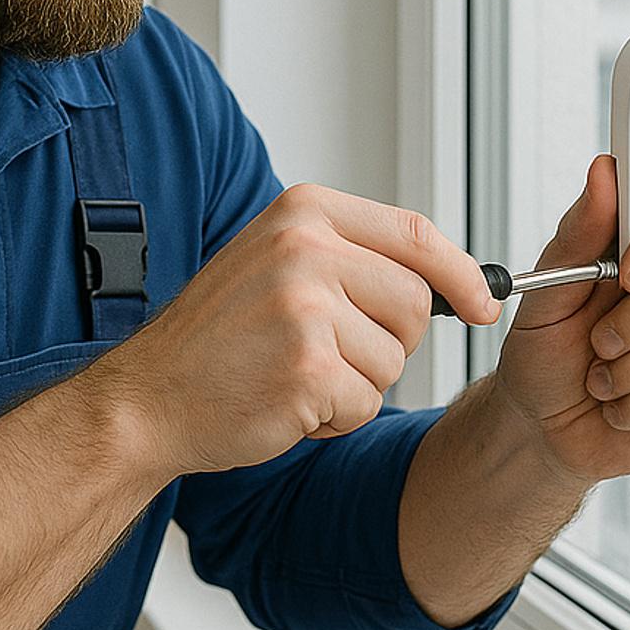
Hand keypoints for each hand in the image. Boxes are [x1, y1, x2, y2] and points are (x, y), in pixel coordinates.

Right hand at [96, 183, 498, 478]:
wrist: (148, 397)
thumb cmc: (214, 340)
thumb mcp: (278, 264)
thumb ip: (353, 257)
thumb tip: (454, 279)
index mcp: (303, 212)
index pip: (416, 234)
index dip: (461, 274)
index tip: (482, 303)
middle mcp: (305, 248)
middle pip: (414, 304)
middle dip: (388, 343)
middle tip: (325, 352)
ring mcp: (304, 307)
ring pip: (394, 361)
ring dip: (355, 385)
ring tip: (292, 374)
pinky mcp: (307, 368)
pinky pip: (366, 404)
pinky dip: (334, 418)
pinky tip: (283, 402)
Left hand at [491, 155, 629, 484]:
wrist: (537, 425)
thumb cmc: (539, 357)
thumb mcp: (542, 297)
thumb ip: (576, 236)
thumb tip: (602, 174)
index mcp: (628, 256)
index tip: (628, 273)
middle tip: (596, 340)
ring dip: (629, 366)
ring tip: (598, 375)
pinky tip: (618, 402)